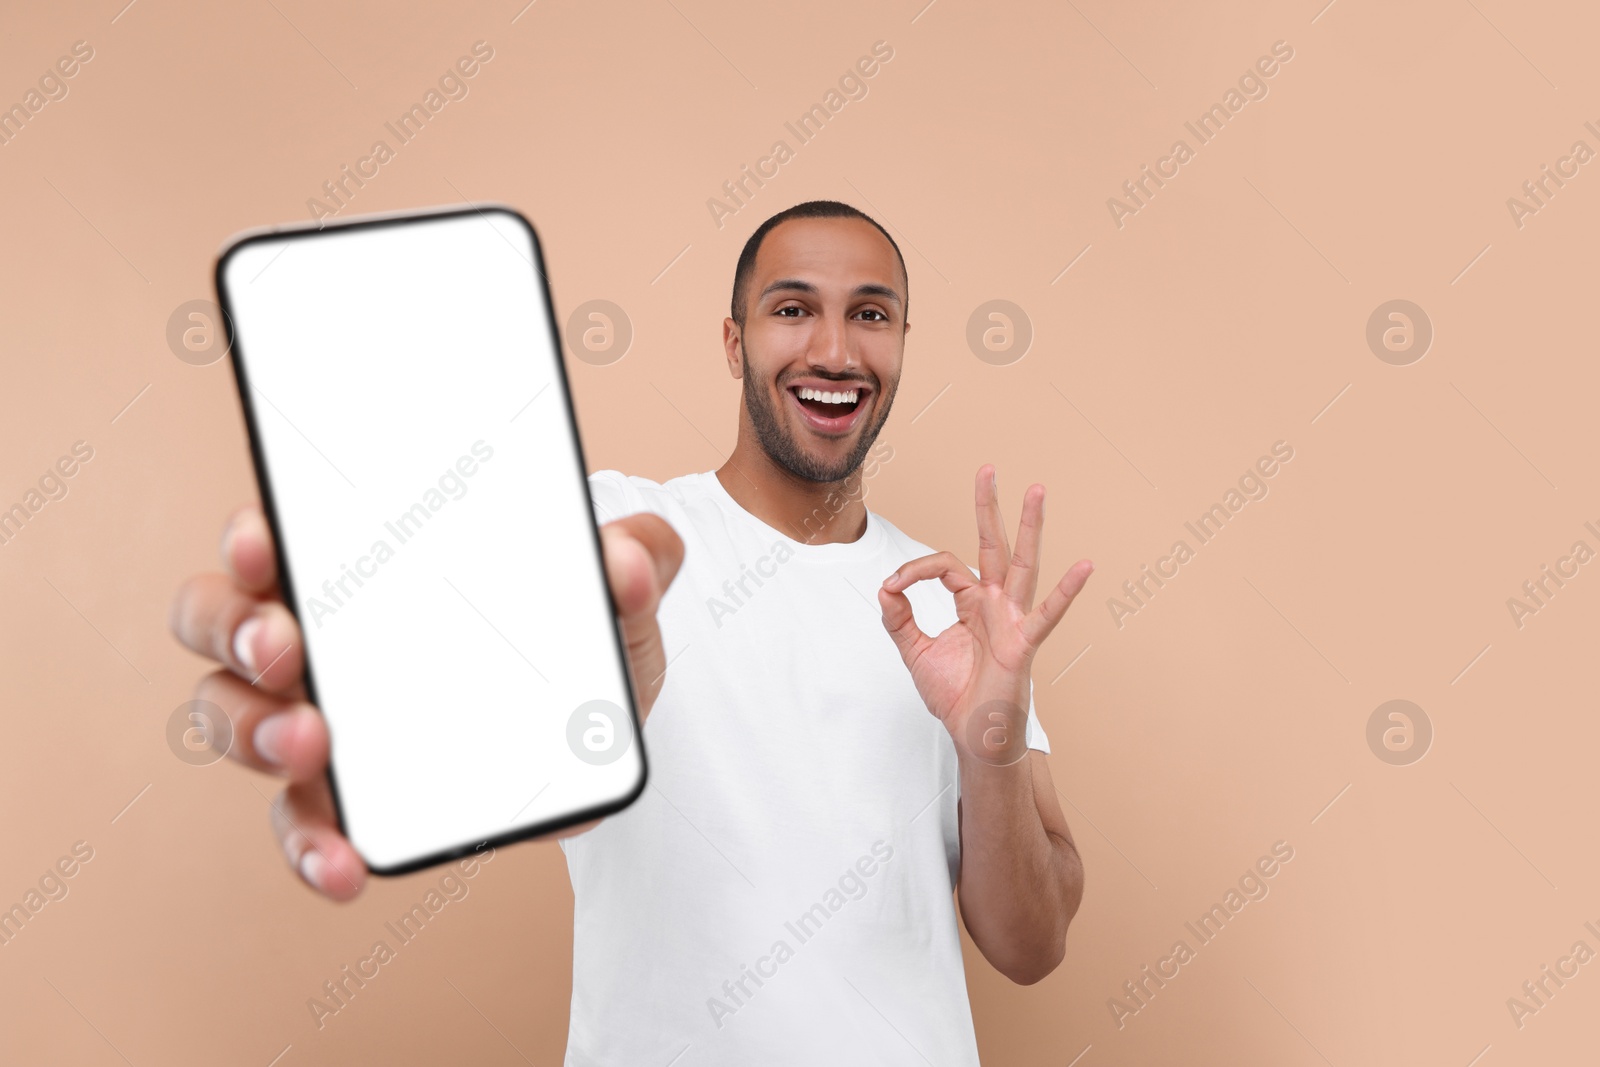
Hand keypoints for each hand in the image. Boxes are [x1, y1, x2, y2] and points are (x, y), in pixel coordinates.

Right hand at [169, 503, 682, 899]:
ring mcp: (315, 716)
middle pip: (221, 619)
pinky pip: (301, 822)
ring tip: (311, 747)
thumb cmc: (578, 642)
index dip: (254, 535)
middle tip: (286, 648)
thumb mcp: (618, 599)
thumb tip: (629, 556)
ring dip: (255, 733)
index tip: (265, 540)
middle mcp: (318, 635)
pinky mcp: (341, 798)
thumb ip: (638, 561)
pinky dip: (311, 845)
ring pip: (233, 718)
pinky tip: (345, 865)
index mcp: (364, 564)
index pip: (278, 536)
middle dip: (238, 631)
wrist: (596, 736)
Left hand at [878, 465, 1091, 763]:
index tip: (890, 587)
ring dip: (1029, 527)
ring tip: (1037, 490)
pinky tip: (1084, 566)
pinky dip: (1067, 592)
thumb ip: (898, 619)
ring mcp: (1013, 620)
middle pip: (992, 545)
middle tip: (987, 469)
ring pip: (1022, 564)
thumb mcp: (916, 652)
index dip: (914, 571)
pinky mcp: (1023, 644)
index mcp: (971, 602)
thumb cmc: (954, 695)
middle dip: (988, 507)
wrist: (973, 735)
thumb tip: (884, 587)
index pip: (944, 566)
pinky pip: (1047, 614)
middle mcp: (995, 603)